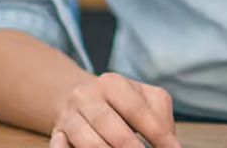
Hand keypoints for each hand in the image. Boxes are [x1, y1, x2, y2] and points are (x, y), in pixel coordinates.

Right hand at [50, 72, 179, 147]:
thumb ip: (159, 116)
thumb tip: (170, 143)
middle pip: (109, 124)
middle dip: (129, 146)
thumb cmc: (121, 100)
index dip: (157, 132)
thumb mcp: (144, 98)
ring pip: (86, 140)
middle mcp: (88, 97)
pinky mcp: (56, 134)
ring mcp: (69, 116)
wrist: (78, 94)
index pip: (137, 109)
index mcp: (113, 83)